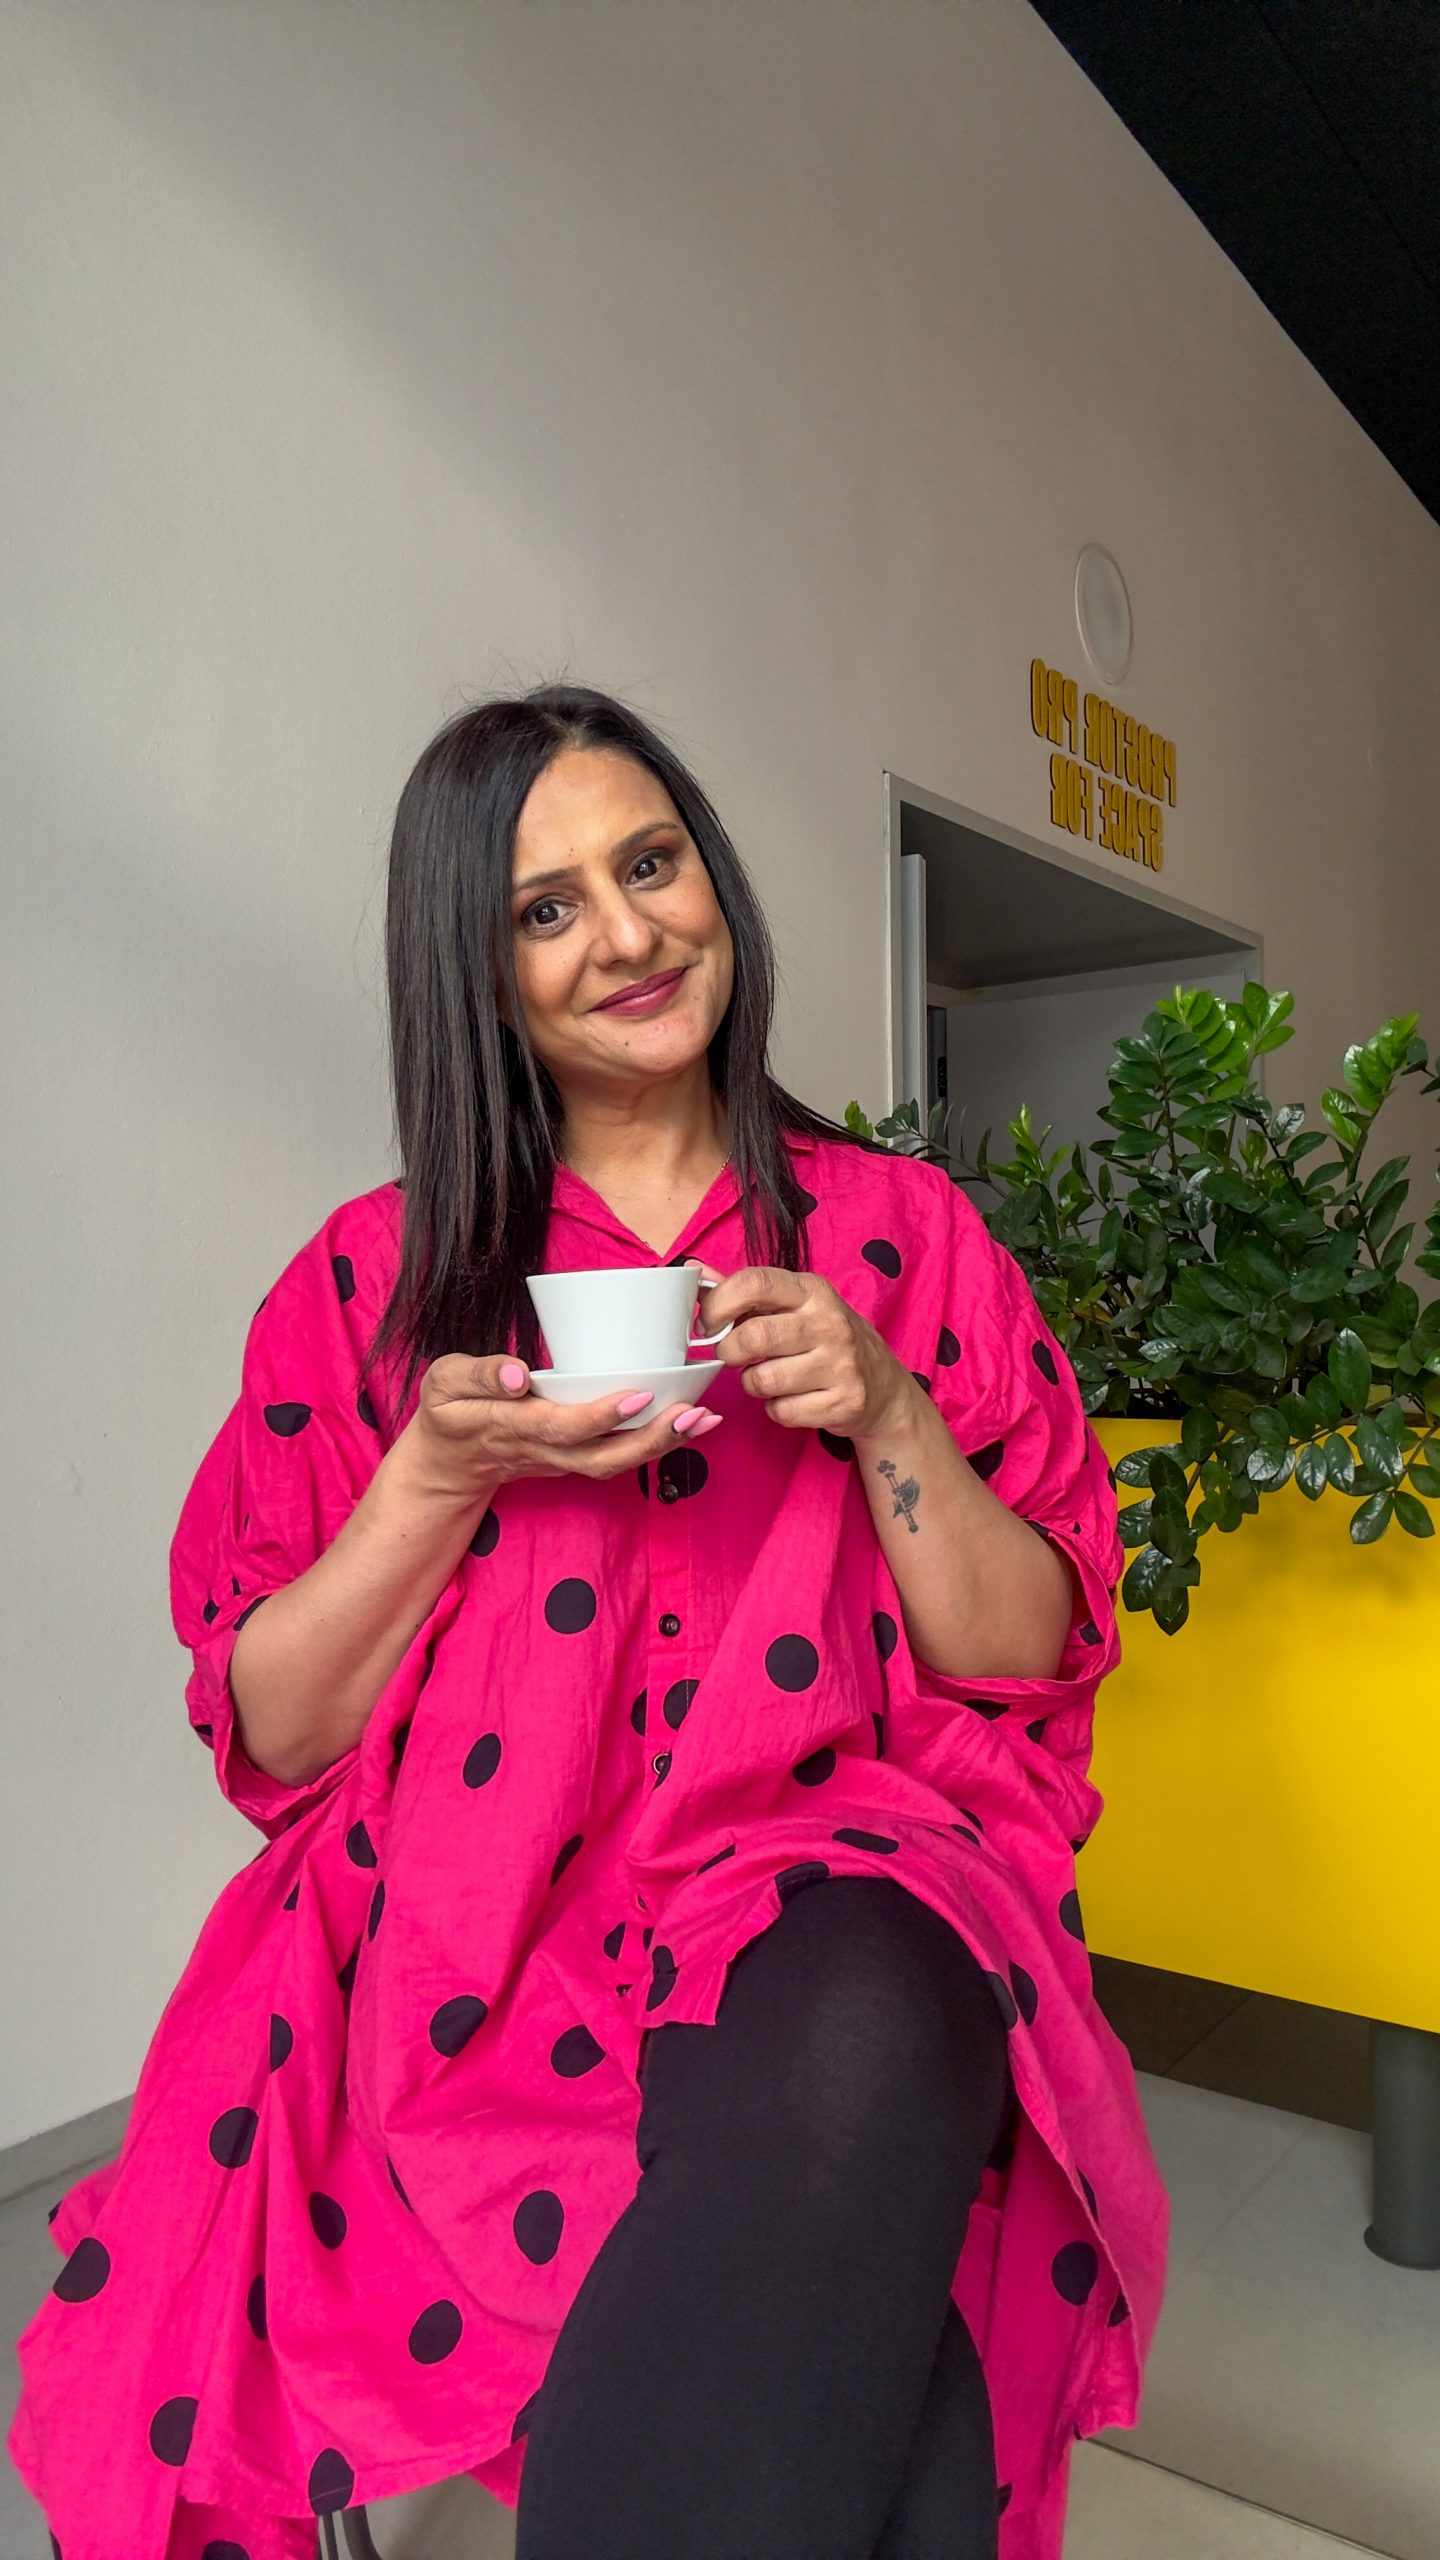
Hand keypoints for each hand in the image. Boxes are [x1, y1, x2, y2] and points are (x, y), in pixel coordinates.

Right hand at [407, 1351, 719, 1503]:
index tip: (640, 1395)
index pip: (561, 1426)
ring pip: (616, 1463)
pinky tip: (691, 1422)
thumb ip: (477, 1374)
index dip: (602, 1415)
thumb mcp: (443, 1384)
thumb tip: (516, 1373)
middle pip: (602, 1457)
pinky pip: (618, 1458)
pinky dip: (657, 1444)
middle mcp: (544, 1451)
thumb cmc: (448, 1413)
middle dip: (651, 1440)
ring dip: (663, 1445)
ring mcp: (562, 1461)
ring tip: (705, 1419)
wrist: (446, 1464)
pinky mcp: (574, 1460)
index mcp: (511, 1427)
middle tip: (694, 1414)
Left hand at [685, 1260, 916, 1438]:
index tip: (707, 1324)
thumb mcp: (795, 1306)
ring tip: (765, 1377)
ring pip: (763, 1380)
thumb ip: (744, 1292)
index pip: (755, 1282)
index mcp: (813, 1291)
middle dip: (729, 1352)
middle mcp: (830, 1323)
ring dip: (752, 1384)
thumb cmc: (826, 1340)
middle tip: (732, 1356)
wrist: (884, 1388)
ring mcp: (841, 1365)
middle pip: (754, 1337)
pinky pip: (782, 1411)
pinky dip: (776, 1409)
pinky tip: (791, 1398)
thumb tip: (693, 1270)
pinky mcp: (843, 1403)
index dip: (718, 1304)